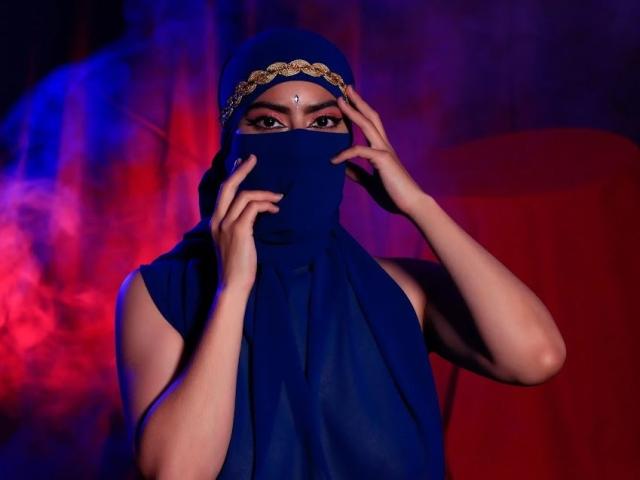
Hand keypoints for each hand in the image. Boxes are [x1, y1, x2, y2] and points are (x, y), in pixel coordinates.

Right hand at [209, 154, 283, 293]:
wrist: (233, 284)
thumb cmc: (237, 266)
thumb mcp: (234, 241)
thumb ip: (239, 225)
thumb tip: (255, 211)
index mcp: (215, 222)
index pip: (222, 192)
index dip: (232, 175)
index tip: (241, 162)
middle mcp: (217, 220)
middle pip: (228, 186)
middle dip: (241, 170)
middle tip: (253, 158)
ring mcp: (226, 224)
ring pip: (244, 195)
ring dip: (264, 194)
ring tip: (278, 198)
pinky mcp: (239, 230)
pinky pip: (253, 208)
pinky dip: (266, 205)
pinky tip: (275, 210)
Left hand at [330, 84, 425, 217]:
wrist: (412, 204)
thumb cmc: (394, 194)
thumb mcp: (370, 183)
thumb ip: (358, 174)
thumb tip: (343, 167)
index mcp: (382, 150)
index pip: (370, 125)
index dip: (360, 112)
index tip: (348, 101)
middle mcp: (385, 146)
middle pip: (371, 117)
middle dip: (358, 102)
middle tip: (346, 88)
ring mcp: (385, 150)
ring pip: (368, 125)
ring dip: (353, 112)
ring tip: (340, 101)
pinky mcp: (383, 159)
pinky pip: (360, 151)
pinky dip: (345, 154)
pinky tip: (333, 160)